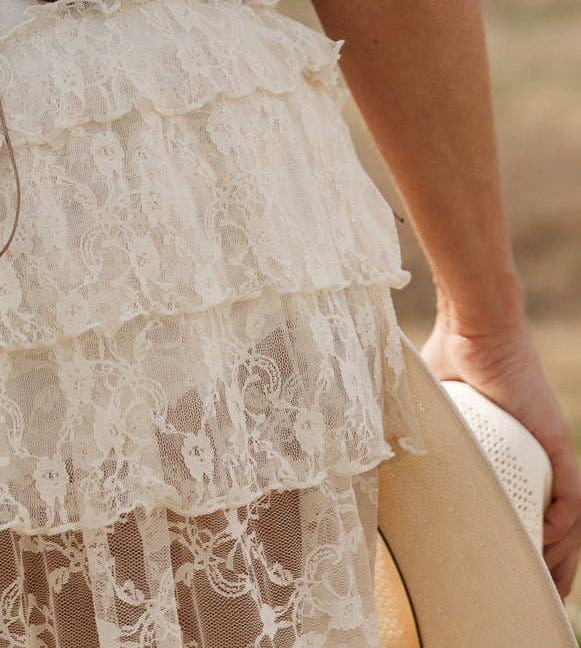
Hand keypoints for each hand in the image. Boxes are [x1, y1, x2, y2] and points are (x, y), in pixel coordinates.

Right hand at [421, 312, 580, 599]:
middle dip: (553, 563)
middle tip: (541, 596)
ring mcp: (548, 449)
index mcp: (511, 452)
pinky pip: (571, 491)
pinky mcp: (555, 440)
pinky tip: (552, 540)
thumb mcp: (430, 408)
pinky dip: (566, 521)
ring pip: (569, 516)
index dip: (528, 543)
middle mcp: (536, 456)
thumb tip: (363, 452)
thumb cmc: (449, 358)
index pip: (528, 507)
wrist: (471, 327)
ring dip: (564, 553)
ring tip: (552, 584)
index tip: (516, 574)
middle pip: (556, 523)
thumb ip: (410, 429)